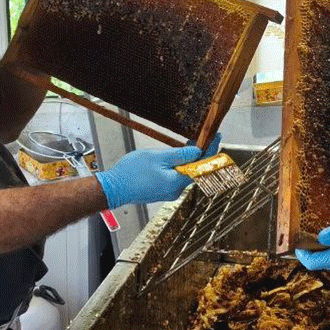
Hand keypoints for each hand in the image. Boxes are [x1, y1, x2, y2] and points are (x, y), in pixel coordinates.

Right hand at [93, 133, 219, 208]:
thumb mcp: (157, 157)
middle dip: (200, 153)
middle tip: (204, 137)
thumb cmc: (131, 173)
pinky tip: (176, 156)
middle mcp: (176, 190)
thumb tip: (197, 151)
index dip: (211, 150)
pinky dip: (178, 166)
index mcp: (177, 182)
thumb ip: (180, 155)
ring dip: (188, 159)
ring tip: (189, 144)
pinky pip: (175, 176)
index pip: (201, 166)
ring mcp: (168, 192)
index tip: (217, 137)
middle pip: (194, 170)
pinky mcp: (162, 191)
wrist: (113, 189)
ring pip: (184, 173)